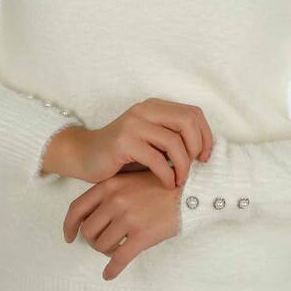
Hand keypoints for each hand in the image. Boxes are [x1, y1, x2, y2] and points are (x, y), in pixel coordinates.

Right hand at [43, 97, 212, 189]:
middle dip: (197, 147)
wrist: (85, 156)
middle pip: (187, 121)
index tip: (204, 156)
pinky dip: (168, 175)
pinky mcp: (123, 142)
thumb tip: (205, 151)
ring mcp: (133, 124)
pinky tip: (167, 184)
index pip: (193, 113)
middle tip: (195, 166)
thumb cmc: (123, 153)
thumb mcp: (152, 141)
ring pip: (174, 142)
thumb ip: (173, 139)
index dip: (205, 135)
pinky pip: (156, 159)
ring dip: (183, 166)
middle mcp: (145, 110)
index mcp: (154, 107)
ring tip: (180, 180)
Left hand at [63, 169, 182, 280]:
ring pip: (102, 246)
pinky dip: (112, 270)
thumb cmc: (160, 186)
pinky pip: (119, 259)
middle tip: (103, 244)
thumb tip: (90, 215)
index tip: (68, 237)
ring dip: (106, 252)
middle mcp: (115, 201)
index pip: (77, 209)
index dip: (69, 226)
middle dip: (93, 241)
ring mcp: (128, 218)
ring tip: (116, 250)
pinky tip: (109, 275)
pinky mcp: (142, 235)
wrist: (189, 192)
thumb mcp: (130, 179)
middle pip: (88, 231)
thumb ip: (110, 192)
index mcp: (109, 186)